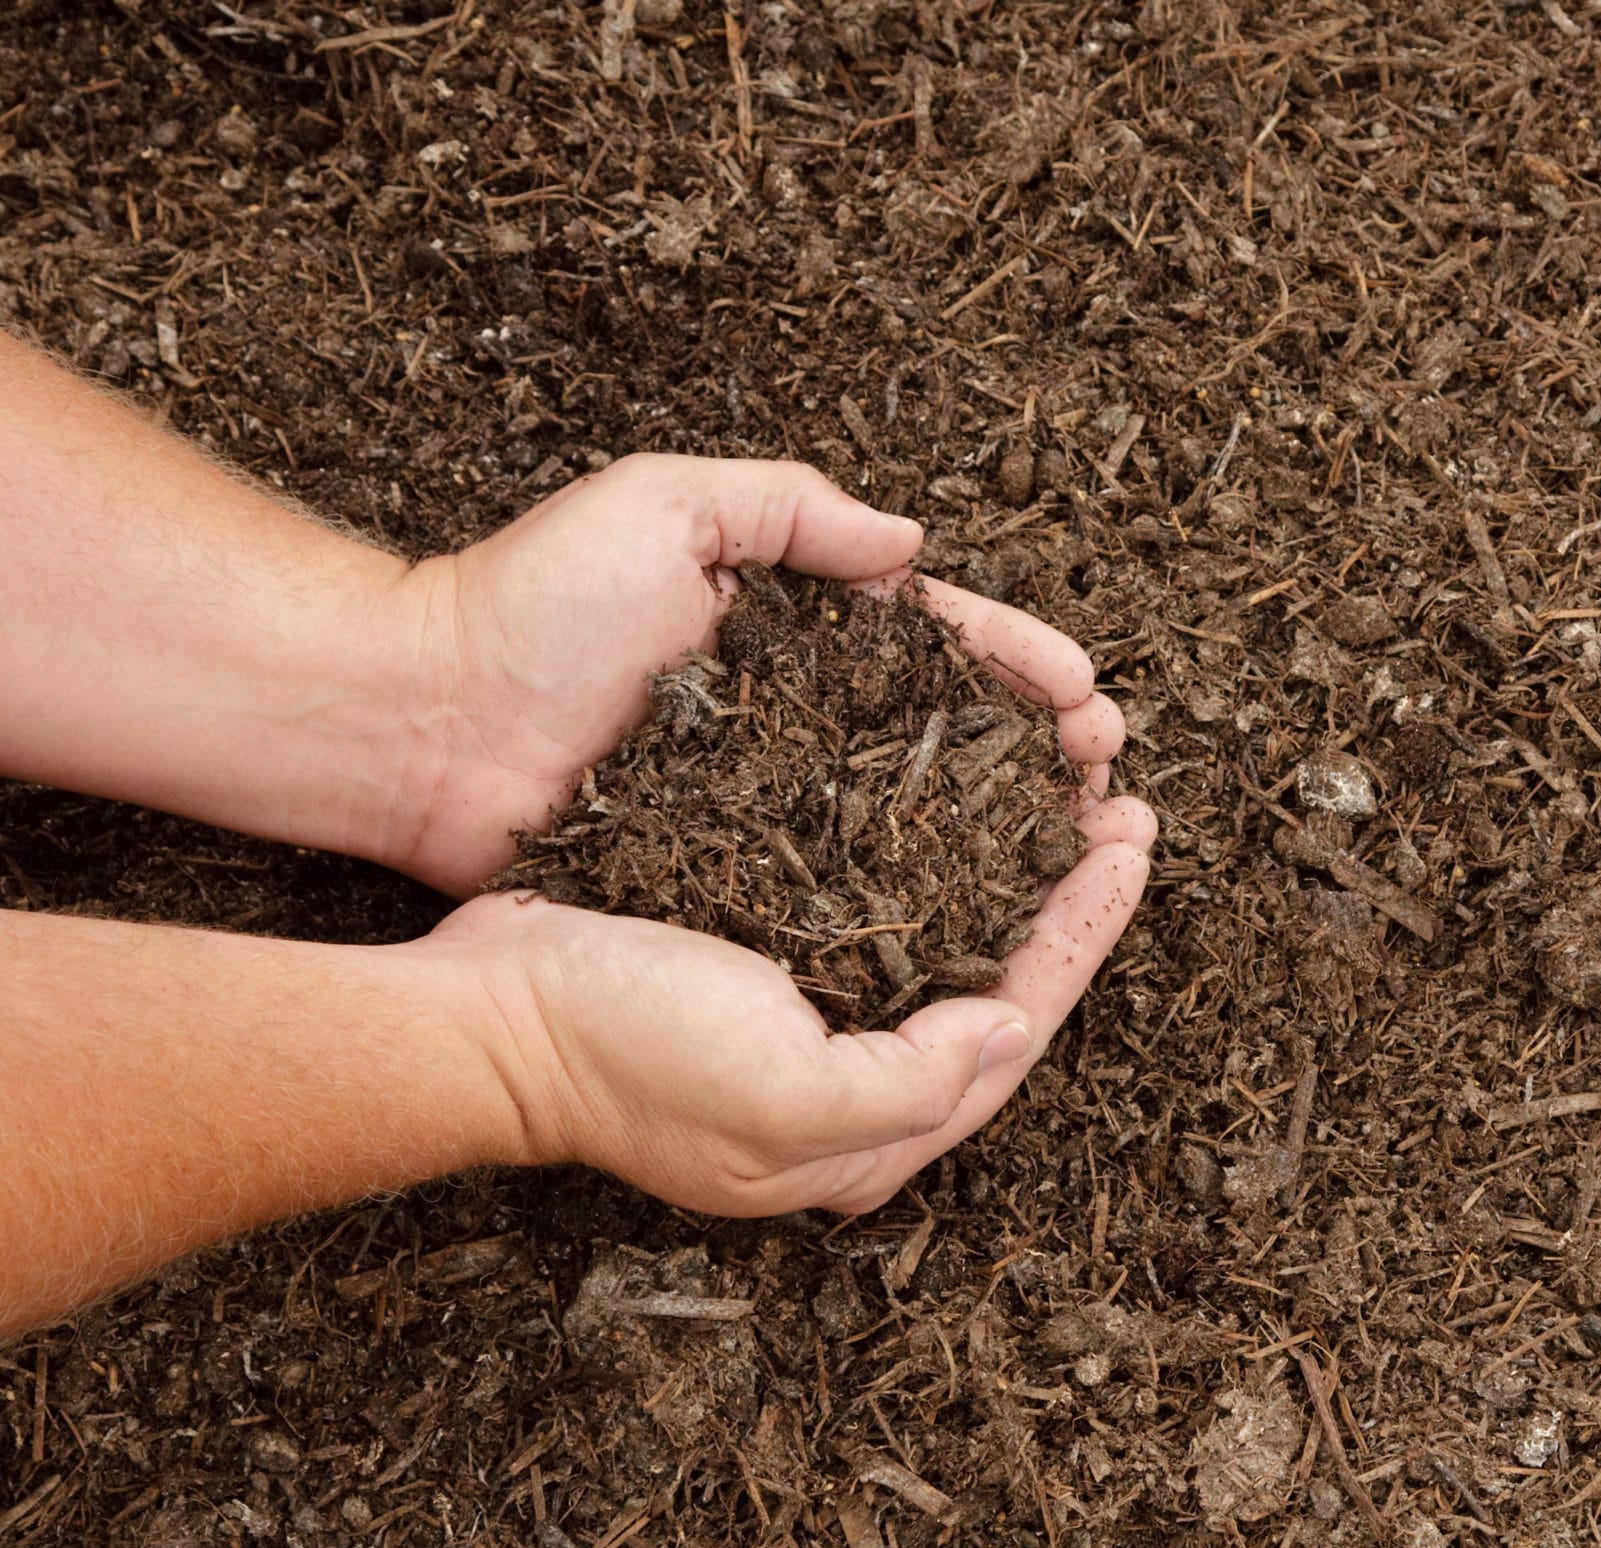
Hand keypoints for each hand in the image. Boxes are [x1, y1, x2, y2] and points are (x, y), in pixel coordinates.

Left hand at [387, 453, 1125, 894]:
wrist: (417, 725)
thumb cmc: (527, 604)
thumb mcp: (662, 506)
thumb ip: (790, 508)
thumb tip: (914, 548)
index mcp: (800, 630)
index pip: (940, 641)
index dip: (1022, 662)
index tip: (1084, 694)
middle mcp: (805, 722)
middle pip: (955, 733)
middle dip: (1043, 747)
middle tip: (1107, 771)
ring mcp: (777, 805)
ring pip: (921, 816)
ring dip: (1008, 828)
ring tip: (1082, 839)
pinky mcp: (738, 877)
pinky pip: (847, 887)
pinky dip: (923, 897)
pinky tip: (985, 913)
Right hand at [439, 791, 1154, 1215]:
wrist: (483, 1016)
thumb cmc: (623, 1052)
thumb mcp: (781, 1092)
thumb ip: (910, 1083)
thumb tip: (1012, 1029)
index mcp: (872, 1139)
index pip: (1020, 1027)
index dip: (1084, 932)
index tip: (1130, 842)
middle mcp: (855, 1094)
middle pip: (999, 989)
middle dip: (1066, 899)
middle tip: (1117, 807)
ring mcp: (808, 1036)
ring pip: (948, 947)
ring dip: (1010, 872)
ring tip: (1059, 796)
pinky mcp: (766, 976)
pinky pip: (882, 918)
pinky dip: (932, 861)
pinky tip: (952, 809)